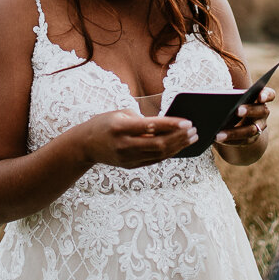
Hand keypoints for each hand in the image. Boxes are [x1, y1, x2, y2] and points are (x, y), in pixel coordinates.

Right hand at [81, 109, 197, 167]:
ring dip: (178, 146)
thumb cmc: (104, 123)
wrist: (84, 145)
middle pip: (158, 144)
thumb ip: (142, 119)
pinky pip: (154, 160)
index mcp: (120, 127)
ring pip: (159, 154)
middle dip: (179, 137)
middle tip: (194, 130)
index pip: (151, 126)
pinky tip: (179, 146)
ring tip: (191, 138)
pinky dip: (169, 153)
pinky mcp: (130, 166)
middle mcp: (124, 144)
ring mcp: (127, 158)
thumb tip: (167, 124)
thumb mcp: (120, 114)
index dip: (171, 125)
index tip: (187, 121)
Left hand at [215, 87, 274, 147]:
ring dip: (235, 132)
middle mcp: (263, 112)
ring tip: (219, 134)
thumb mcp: (232, 97)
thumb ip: (229, 96)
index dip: (266, 95)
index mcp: (261, 97)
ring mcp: (259, 126)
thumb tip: (214, 99)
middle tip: (237, 110)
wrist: (237, 119)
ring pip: (251, 130)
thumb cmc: (233, 101)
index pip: (269, 94)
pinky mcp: (252, 138)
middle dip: (249, 111)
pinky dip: (229, 140)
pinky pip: (242, 141)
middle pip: (261, 111)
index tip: (260, 96)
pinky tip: (217, 138)